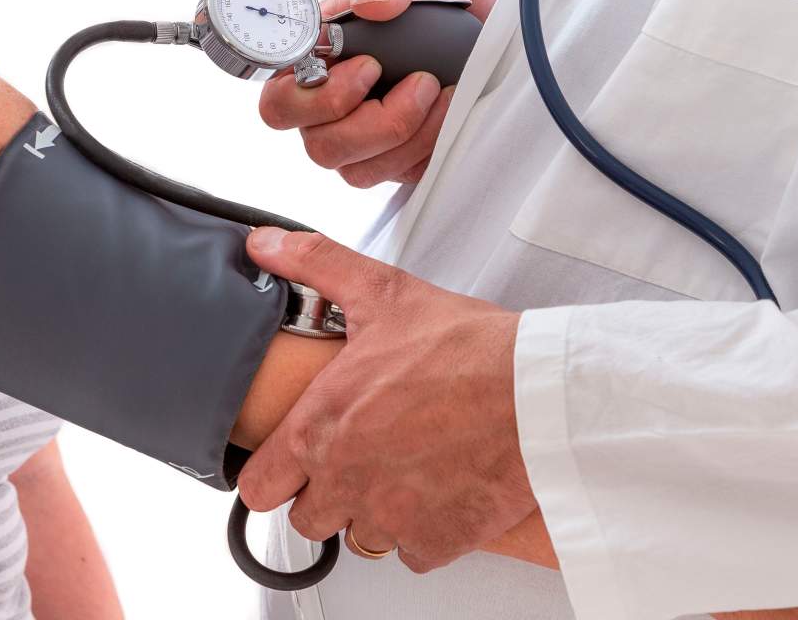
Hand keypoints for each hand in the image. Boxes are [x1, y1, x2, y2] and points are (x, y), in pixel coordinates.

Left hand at [237, 227, 534, 573]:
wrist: (539, 392)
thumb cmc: (467, 349)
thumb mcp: (383, 292)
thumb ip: (315, 266)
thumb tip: (265, 246)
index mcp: (321, 428)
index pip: (258, 487)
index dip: (273, 474)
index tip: (291, 465)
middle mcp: (347, 481)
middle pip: (308, 519)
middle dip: (328, 494)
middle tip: (361, 459)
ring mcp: (392, 517)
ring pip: (363, 536)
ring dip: (378, 510)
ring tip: (409, 468)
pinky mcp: (437, 541)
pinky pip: (413, 552)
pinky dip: (425, 529)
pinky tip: (442, 489)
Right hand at [258, 0, 504, 187]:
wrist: (500, 23)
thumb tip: (369, 5)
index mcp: (320, 52)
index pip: (277, 91)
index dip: (308, 93)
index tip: (369, 65)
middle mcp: (331, 100)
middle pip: (312, 140)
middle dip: (362, 121)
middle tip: (412, 81)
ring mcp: (362, 136)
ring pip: (351, 167)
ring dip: (403, 131)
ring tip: (438, 88)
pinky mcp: (396, 160)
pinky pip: (393, 174)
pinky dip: (425, 145)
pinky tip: (448, 109)